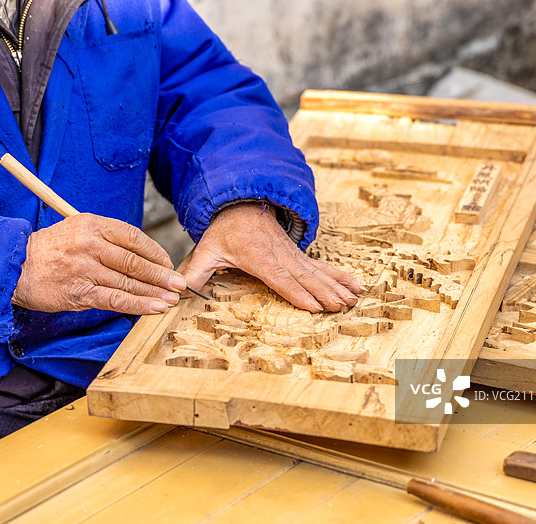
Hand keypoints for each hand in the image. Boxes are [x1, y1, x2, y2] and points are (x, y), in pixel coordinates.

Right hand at [12, 213, 186, 313]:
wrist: (15, 267)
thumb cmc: (49, 250)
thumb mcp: (76, 229)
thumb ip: (105, 238)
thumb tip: (139, 255)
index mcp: (93, 225)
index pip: (134, 237)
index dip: (156, 252)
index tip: (167, 263)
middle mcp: (91, 245)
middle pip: (135, 261)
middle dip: (161, 275)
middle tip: (179, 283)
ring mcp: (86, 269)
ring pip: (129, 282)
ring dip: (154, 292)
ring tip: (172, 298)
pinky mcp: (81, 292)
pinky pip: (116, 300)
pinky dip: (138, 305)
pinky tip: (154, 307)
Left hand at [182, 203, 363, 311]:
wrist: (241, 204)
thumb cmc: (224, 230)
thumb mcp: (206, 249)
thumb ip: (195, 271)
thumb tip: (179, 292)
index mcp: (259, 257)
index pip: (280, 278)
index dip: (297, 293)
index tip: (314, 306)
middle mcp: (280, 256)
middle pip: (306, 277)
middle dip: (325, 293)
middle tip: (342, 307)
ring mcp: (292, 255)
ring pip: (318, 272)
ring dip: (337, 287)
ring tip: (354, 300)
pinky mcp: (298, 255)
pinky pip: (322, 267)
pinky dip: (340, 276)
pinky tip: (356, 285)